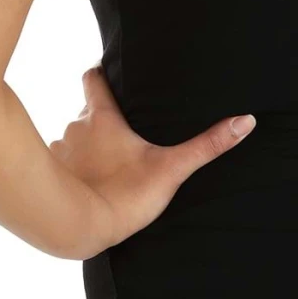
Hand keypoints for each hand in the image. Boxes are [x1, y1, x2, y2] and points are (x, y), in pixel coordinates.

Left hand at [51, 65, 255, 254]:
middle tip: (122, 127)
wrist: (78, 227)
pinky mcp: (52, 174)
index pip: (93, 78)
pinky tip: (86, 180)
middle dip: (100, 116)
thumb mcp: (172, 168)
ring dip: (86, 144)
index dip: (100, 72)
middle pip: (86, 110)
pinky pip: (61, 162)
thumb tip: (245, 121)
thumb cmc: (124, 195)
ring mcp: (61, 150)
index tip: (108, 71)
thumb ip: (208, 145)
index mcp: (102, 117)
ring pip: (73, 137)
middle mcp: (76, 127)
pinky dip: (72, 166)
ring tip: (105, 159)